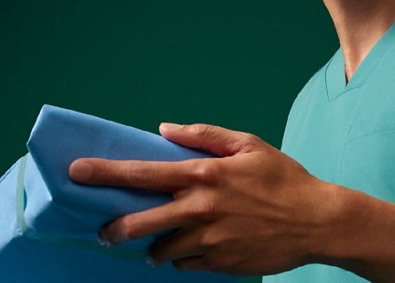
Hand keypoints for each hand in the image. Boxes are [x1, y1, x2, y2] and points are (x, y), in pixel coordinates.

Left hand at [69, 123, 340, 274]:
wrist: (319, 222)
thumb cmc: (284, 179)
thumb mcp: (247, 145)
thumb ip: (203, 135)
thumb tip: (164, 128)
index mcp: (203, 174)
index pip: (141, 173)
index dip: (104, 173)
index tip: (75, 172)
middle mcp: (200, 208)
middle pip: (140, 222)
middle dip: (115, 229)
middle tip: (105, 232)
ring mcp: (209, 240)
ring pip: (161, 250)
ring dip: (154, 248)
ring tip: (159, 243)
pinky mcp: (220, 264)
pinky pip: (186, 265)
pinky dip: (183, 259)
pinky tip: (195, 249)